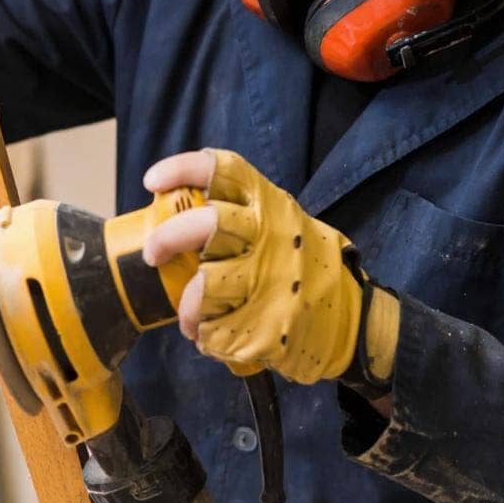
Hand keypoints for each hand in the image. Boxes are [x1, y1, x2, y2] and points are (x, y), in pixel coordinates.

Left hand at [142, 148, 364, 383]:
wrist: (351, 318)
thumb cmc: (300, 263)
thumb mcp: (279, 222)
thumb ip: (237, 214)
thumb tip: (172, 215)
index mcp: (269, 204)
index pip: (223, 170)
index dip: (182, 169)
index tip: (152, 181)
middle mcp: (270, 236)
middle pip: (208, 224)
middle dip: (170, 236)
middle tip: (153, 252)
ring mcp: (270, 281)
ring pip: (206, 284)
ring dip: (188, 303)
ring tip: (190, 313)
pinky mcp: (266, 325)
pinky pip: (214, 328)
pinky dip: (205, 333)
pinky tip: (215, 332)